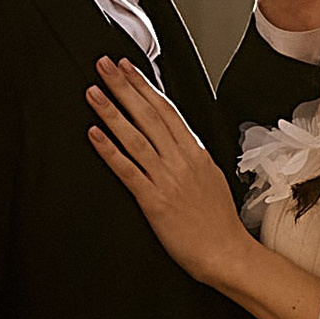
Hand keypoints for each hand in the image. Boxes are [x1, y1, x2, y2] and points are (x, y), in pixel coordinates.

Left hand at [87, 62, 247, 280]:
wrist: (225, 252)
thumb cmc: (218, 222)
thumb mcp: (212, 178)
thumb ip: (193, 157)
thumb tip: (180, 141)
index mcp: (196, 153)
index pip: (167, 109)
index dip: (144, 86)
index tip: (128, 68)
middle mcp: (180, 160)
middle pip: (148, 115)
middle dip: (124, 87)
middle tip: (104, 66)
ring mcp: (166, 179)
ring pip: (135, 137)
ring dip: (112, 112)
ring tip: (94, 92)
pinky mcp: (153, 200)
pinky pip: (127, 170)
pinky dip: (109, 150)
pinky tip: (94, 134)